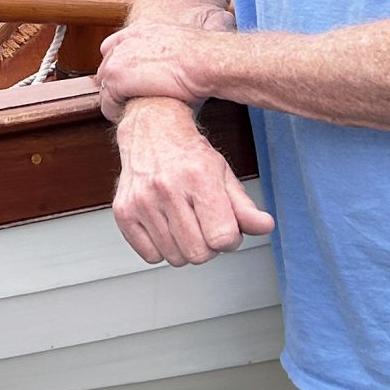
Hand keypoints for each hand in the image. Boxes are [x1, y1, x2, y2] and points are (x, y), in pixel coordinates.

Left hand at [95, 10, 232, 123]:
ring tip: (128, 112)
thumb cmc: (208, 57)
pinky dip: (114, 111)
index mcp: (143, 28)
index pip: (115, 45)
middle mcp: (126, 39)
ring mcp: (118, 57)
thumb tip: (188, 60)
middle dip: (113, 83)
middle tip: (126, 100)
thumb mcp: (187, 45)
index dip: (120, 64)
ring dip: (114, 99)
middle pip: (106, 64)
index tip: (128, 81)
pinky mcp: (116, 77)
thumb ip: (175, 51)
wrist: (207, 61)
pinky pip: (107, 101)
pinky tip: (127, 118)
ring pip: (105, 84)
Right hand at [110, 97, 271, 266]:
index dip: (230, 238)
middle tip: (204, 224)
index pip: (222, 237)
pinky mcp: (123, 212)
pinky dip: (161, 248)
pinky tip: (165, 225)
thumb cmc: (190, 155)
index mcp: (198, 178)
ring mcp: (142, 201)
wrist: (151, 130)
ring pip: (175, 258)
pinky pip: (150, 256)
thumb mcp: (224, 174)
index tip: (225, 226)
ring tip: (184, 222)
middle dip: (208, 245)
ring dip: (185, 247)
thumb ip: (245, 207)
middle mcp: (167, 188)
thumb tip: (266, 227)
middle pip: (198, 253)